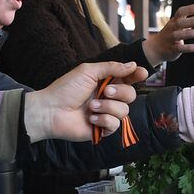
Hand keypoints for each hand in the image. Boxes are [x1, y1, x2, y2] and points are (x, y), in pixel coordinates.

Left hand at [26, 61, 143, 141]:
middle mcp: (108, 98)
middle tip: (104, 92)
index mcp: (106, 82)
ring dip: (107, 107)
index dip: (137, 76)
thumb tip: (133, 65)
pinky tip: (90, 119)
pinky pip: (115, 125)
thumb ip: (112, 68)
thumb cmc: (66, 89)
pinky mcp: (102, 129)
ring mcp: (106, 113)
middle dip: (120, 93)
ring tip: (90, 107)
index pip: (128, 79)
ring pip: (124, 111)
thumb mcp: (88, 71)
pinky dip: (103, 120)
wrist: (51, 110)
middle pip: (131, 95)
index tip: (142, 73)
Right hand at [143, 3, 193, 64]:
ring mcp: (171, 38)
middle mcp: (172, 28)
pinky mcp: (172, 49)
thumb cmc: (173, 32)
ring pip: (178, 35)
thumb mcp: (183, 24)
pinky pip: (179, 48)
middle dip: (191, 21)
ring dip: (188, 33)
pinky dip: (188, 48)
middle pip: (180, 23)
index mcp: (175, 20)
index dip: (190, 9)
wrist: (156, 47)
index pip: (181, 12)